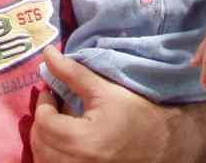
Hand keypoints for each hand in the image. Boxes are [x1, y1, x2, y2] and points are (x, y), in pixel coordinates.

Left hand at [32, 45, 205, 162]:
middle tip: (53, 105)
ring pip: (44, 159)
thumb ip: (72, 72)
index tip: (51, 91)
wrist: (166, 143)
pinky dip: (54, 155)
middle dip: (42, 120)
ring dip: (45, 139)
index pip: (43, 122)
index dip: (43, 102)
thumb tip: (48, 53)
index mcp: (82, 140)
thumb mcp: (104, 89)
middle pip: (40, 143)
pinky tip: (66, 141)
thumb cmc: (137, 113)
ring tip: (59, 123)